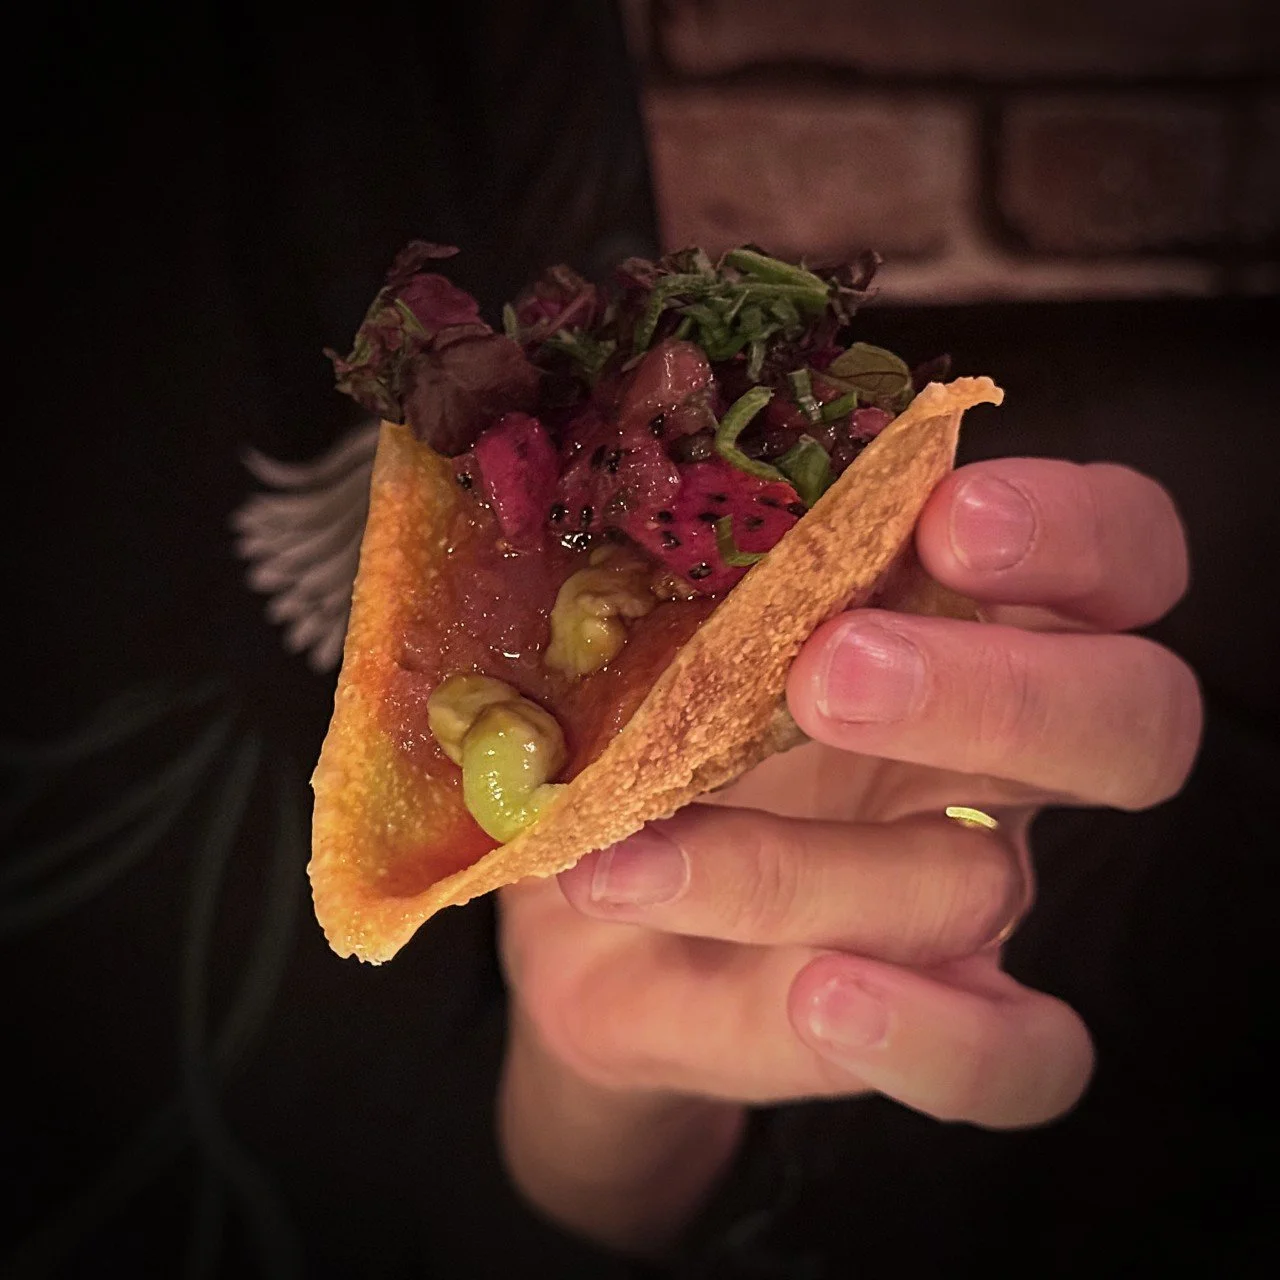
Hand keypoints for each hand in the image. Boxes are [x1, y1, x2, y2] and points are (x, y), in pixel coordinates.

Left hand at [496, 459, 1199, 1249]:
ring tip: (634, 853)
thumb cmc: (627, 736)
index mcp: (955, 622)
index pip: (1116, 555)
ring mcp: (970, 896)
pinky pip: (1017, 1063)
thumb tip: (662, 517)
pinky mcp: (935, 1025)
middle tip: (831, 675)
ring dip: (797, 869)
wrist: (581, 921)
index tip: (949, 521)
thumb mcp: (647, 641)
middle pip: (1135, 719)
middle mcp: (993, 756)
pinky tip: (816, 994)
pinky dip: (930, 1037)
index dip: (1075, 532)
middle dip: (1000, 691)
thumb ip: (697, 591)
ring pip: (982, 885)